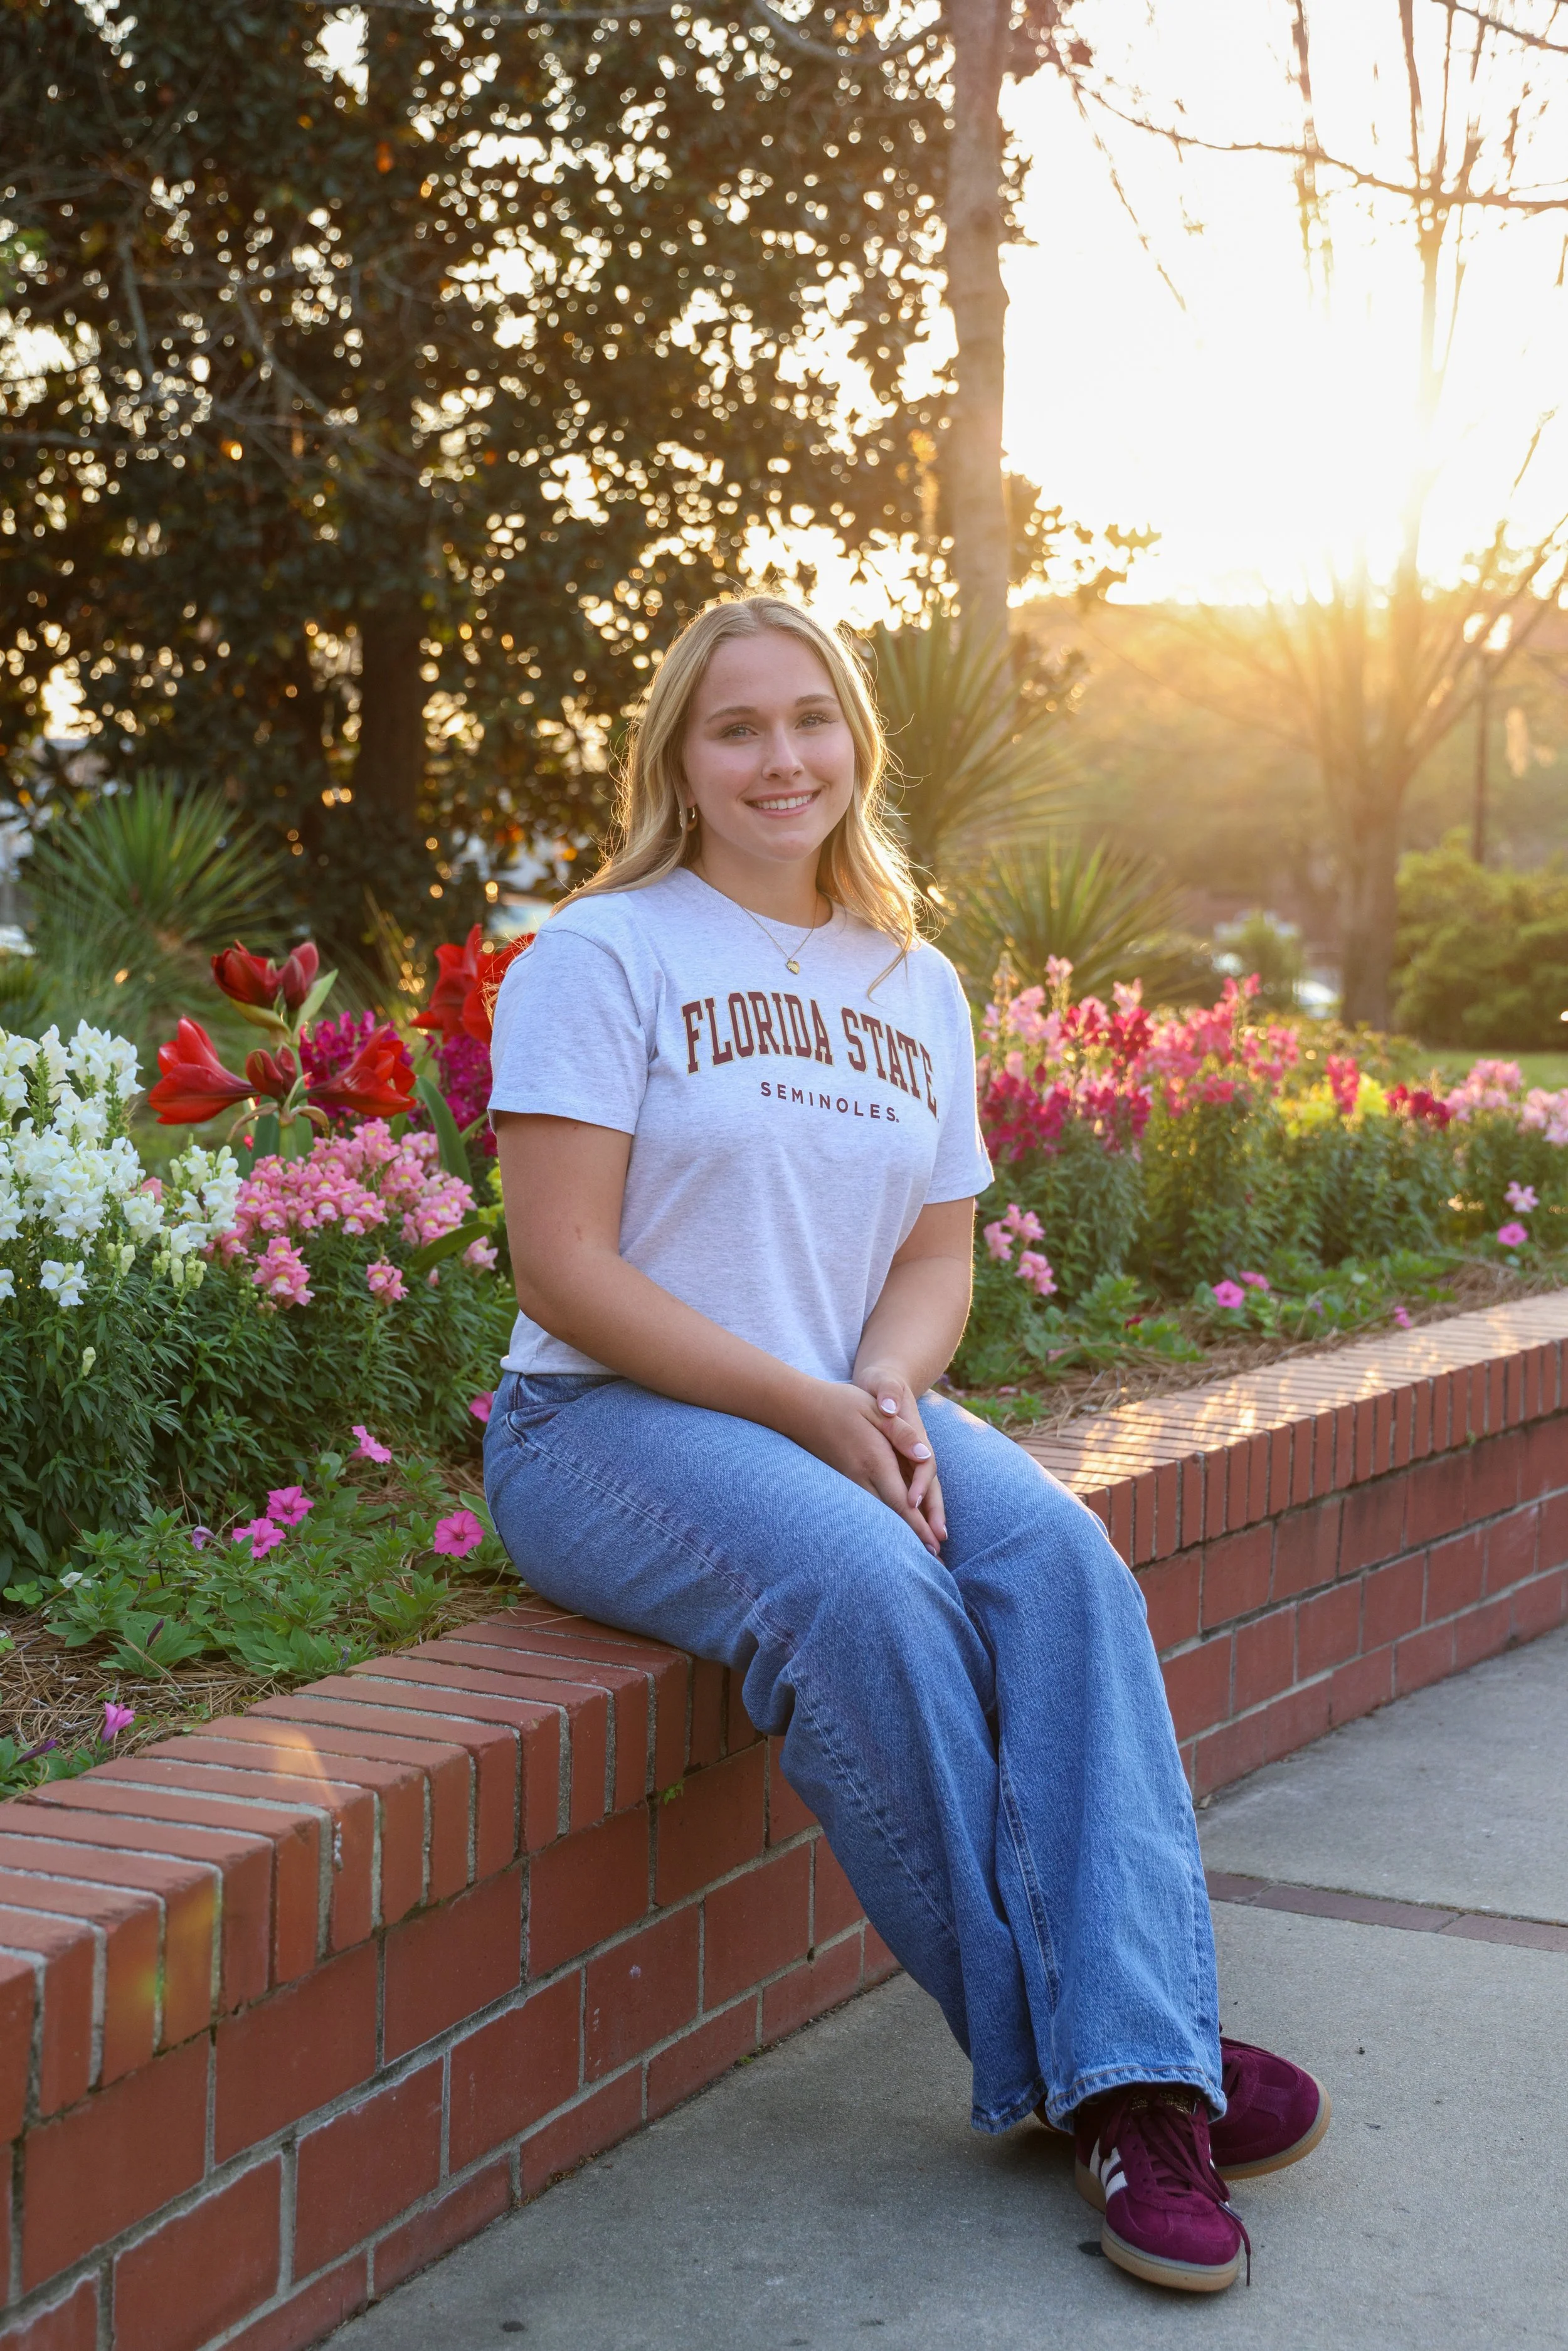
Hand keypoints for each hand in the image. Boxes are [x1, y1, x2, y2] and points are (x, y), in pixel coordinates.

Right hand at [785, 1378, 942, 1554]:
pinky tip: (888, 1529)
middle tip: (934, 1561)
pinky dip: (880, 1521)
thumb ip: (902, 1433)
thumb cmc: (842, 1403)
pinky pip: (864, 1506)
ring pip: (877, 1514)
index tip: (935, 1544)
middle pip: (891, 1515)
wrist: (798, 1408)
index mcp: (875, 1459)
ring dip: (897, 1534)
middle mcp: (861, 1476)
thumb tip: (925, 1456)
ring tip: (917, 1552)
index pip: (902, 1501)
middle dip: (914, 1538)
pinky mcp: (841, 1480)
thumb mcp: (876, 1409)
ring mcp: (848, 1481)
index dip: (919, 1525)